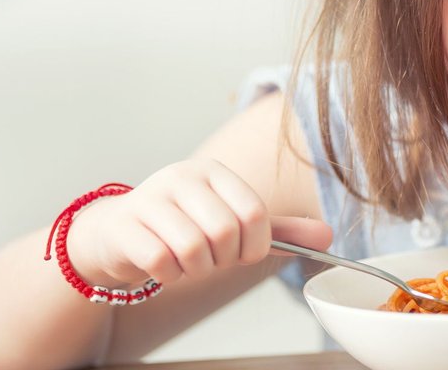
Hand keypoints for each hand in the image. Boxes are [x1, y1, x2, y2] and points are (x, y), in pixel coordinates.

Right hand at [65, 158, 331, 287]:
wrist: (120, 232)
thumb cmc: (183, 226)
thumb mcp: (233, 222)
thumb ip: (280, 230)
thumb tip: (328, 236)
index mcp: (215, 172)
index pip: (254, 213)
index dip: (255, 245)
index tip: (242, 253)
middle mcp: (183, 176)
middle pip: (225, 231)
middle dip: (223, 259)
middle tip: (211, 259)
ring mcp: (151, 197)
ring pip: (193, 247)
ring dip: (196, 270)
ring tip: (188, 262)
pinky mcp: (125, 224)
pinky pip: (161, 261)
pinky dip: (169, 275)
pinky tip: (164, 266)